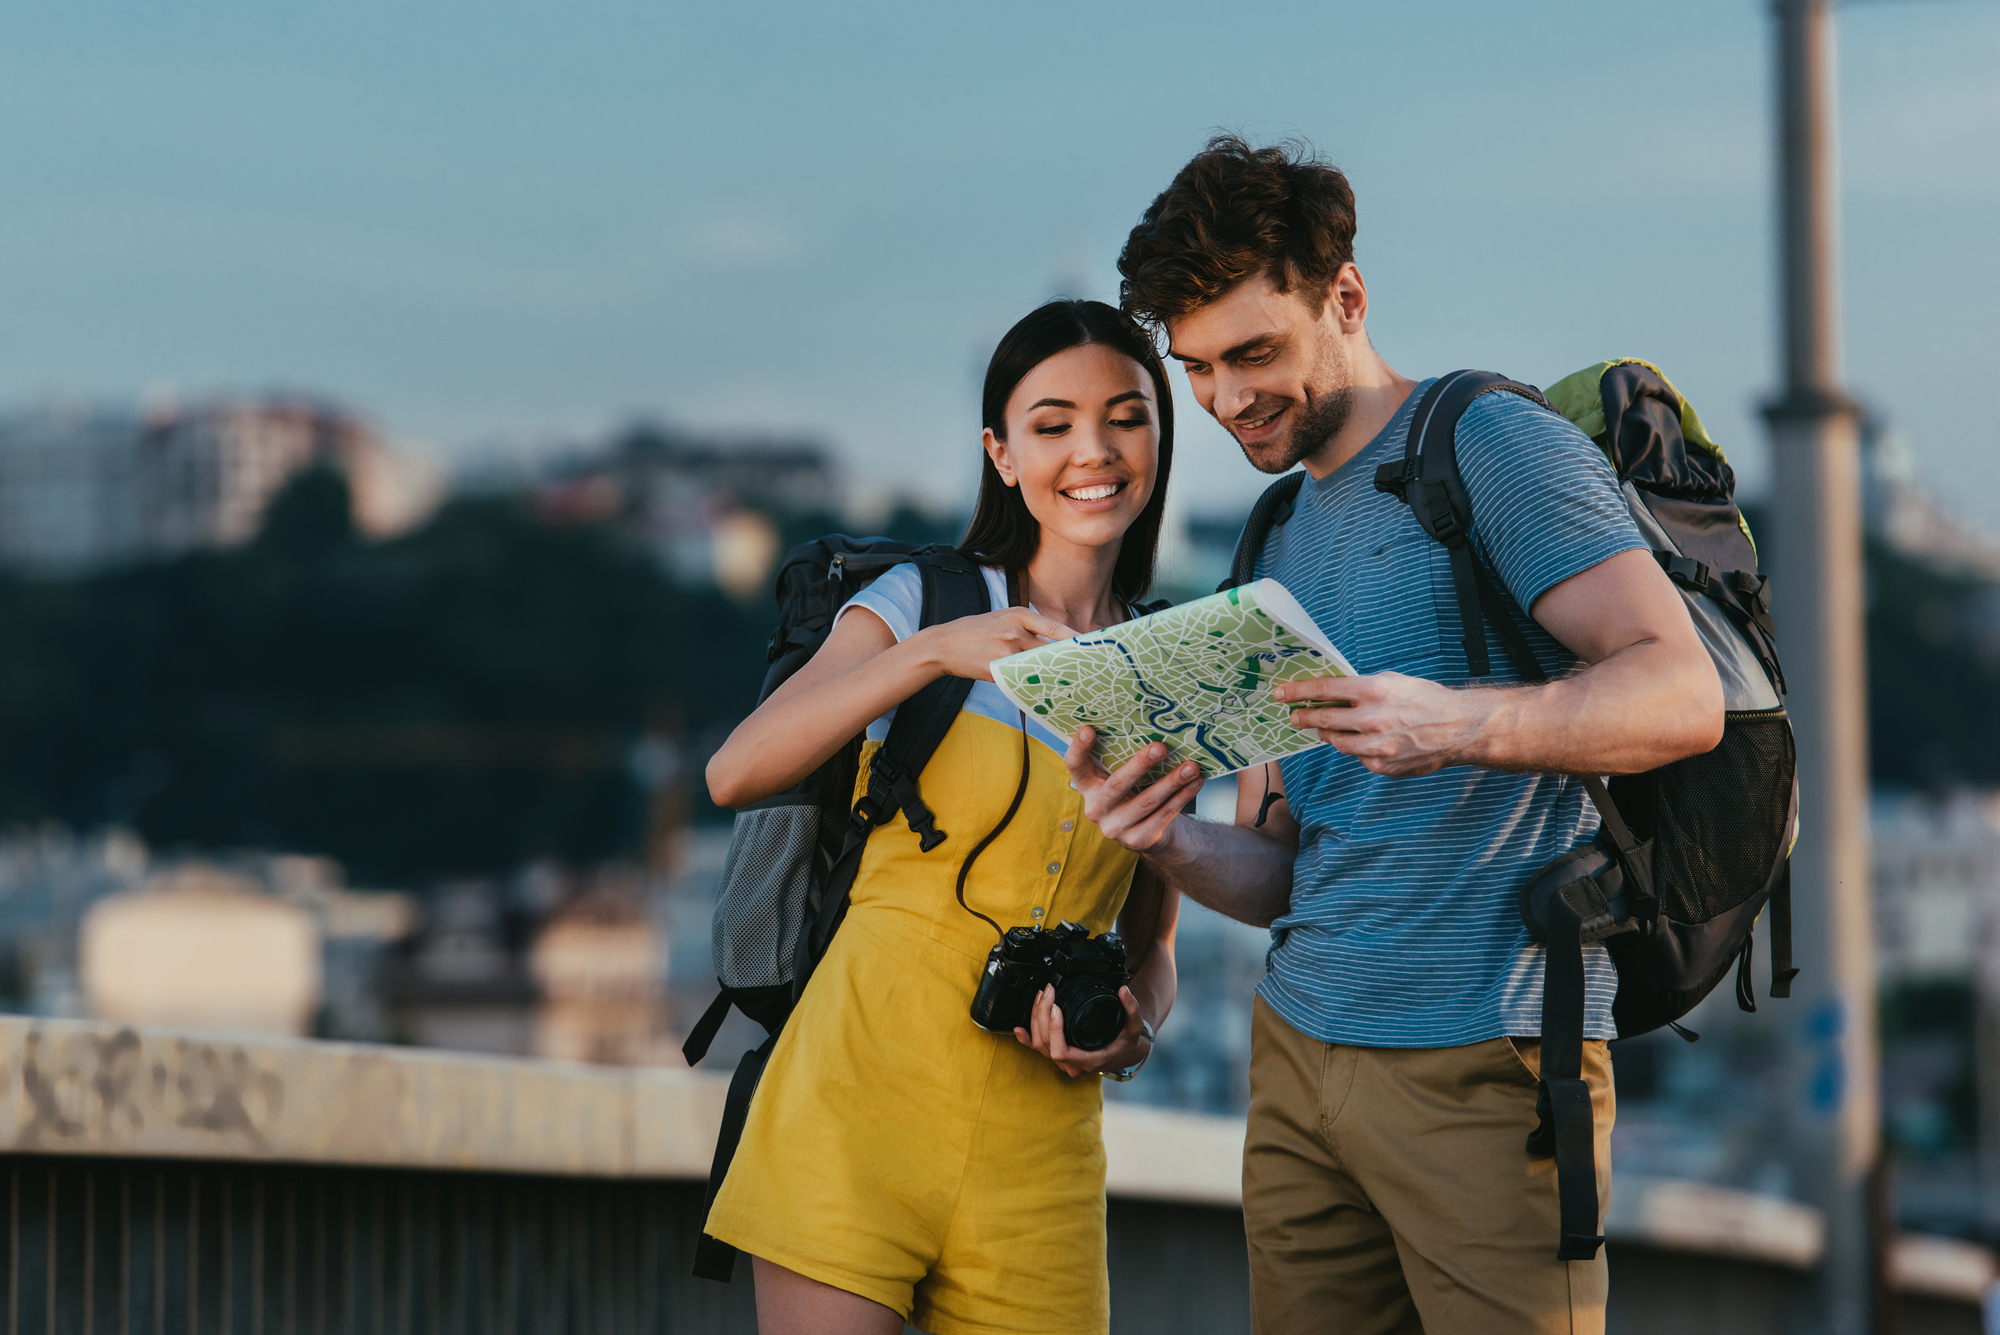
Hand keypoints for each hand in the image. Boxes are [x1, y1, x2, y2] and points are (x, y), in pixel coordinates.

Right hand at [914, 607, 1075, 681]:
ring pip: (1037, 667)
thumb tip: (1054, 642)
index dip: (1076, 639)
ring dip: (1052, 676)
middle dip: (1068, 661)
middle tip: (1089, 671)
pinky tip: (1041, 690)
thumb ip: (1025, 626)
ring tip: (1070, 684)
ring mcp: (1005, 651)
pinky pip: (1020, 679)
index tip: (1094, 646)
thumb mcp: (1000, 618)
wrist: (943, 645)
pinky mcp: (996, 670)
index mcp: (1017, 613)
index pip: (1055, 628)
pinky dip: (1031, 683)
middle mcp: (1014, 630)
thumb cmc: (975, 631)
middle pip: (1050, 649)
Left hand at [1014, 984, 1151, 1076]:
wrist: (1127, 1053)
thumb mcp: (1135, 1025)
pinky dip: (1026, 1039)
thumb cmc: (1128, 1042)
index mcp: (1090, 1060)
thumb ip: (1131, 1008)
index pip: (1061, 1051)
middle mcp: (1074, 1065)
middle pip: (1046, 1044)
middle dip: (1042, 1015)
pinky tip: (1019, 1029)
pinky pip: (1038, 1050)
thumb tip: (1124, 990)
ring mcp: (1065, 1062)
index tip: (1056, 1007)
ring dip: (1036, 1019)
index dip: (1054, 1029)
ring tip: (1041, 997)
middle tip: (1047, 992)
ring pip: (1040, 1045)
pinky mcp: (1059, 1056)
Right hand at [1064, 727, 1203, 852]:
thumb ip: (1121, 758)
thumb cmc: (1133, 792)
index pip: (1075, 765)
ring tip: (1192, 766)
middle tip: (1161, 747)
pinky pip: (1163, 816)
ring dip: (1172, 781)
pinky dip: (1182, 798)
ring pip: (1147, 801)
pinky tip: (1195, 783)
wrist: (1147, 832)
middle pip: (1117, 784)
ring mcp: (1115, 828)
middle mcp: (1096, 808)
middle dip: (1140, 764)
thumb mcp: (1120, 777)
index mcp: (1087, 786)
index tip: (1088, 728)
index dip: (1078, 748)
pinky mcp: (1137, 840)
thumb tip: (1149, 725)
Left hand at [1273, 672, 1487, 776]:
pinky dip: (1357, 749)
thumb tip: (1332, 692)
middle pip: (1323, 719)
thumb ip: (1361, 687)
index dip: (1298, 692)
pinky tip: (1365, 742)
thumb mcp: (1392, 681)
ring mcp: (1376, 746)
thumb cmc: (1425, 699)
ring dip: (1328, 734)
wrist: (1457, 728)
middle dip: (1304, 717)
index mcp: (1373, 690)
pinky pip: (1358, 757)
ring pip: (1337, 742)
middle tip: (1294, 717)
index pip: (1324, 689)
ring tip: (1324, 729)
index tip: (1281, 694)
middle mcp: (1371, 718)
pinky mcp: (1382, 766)